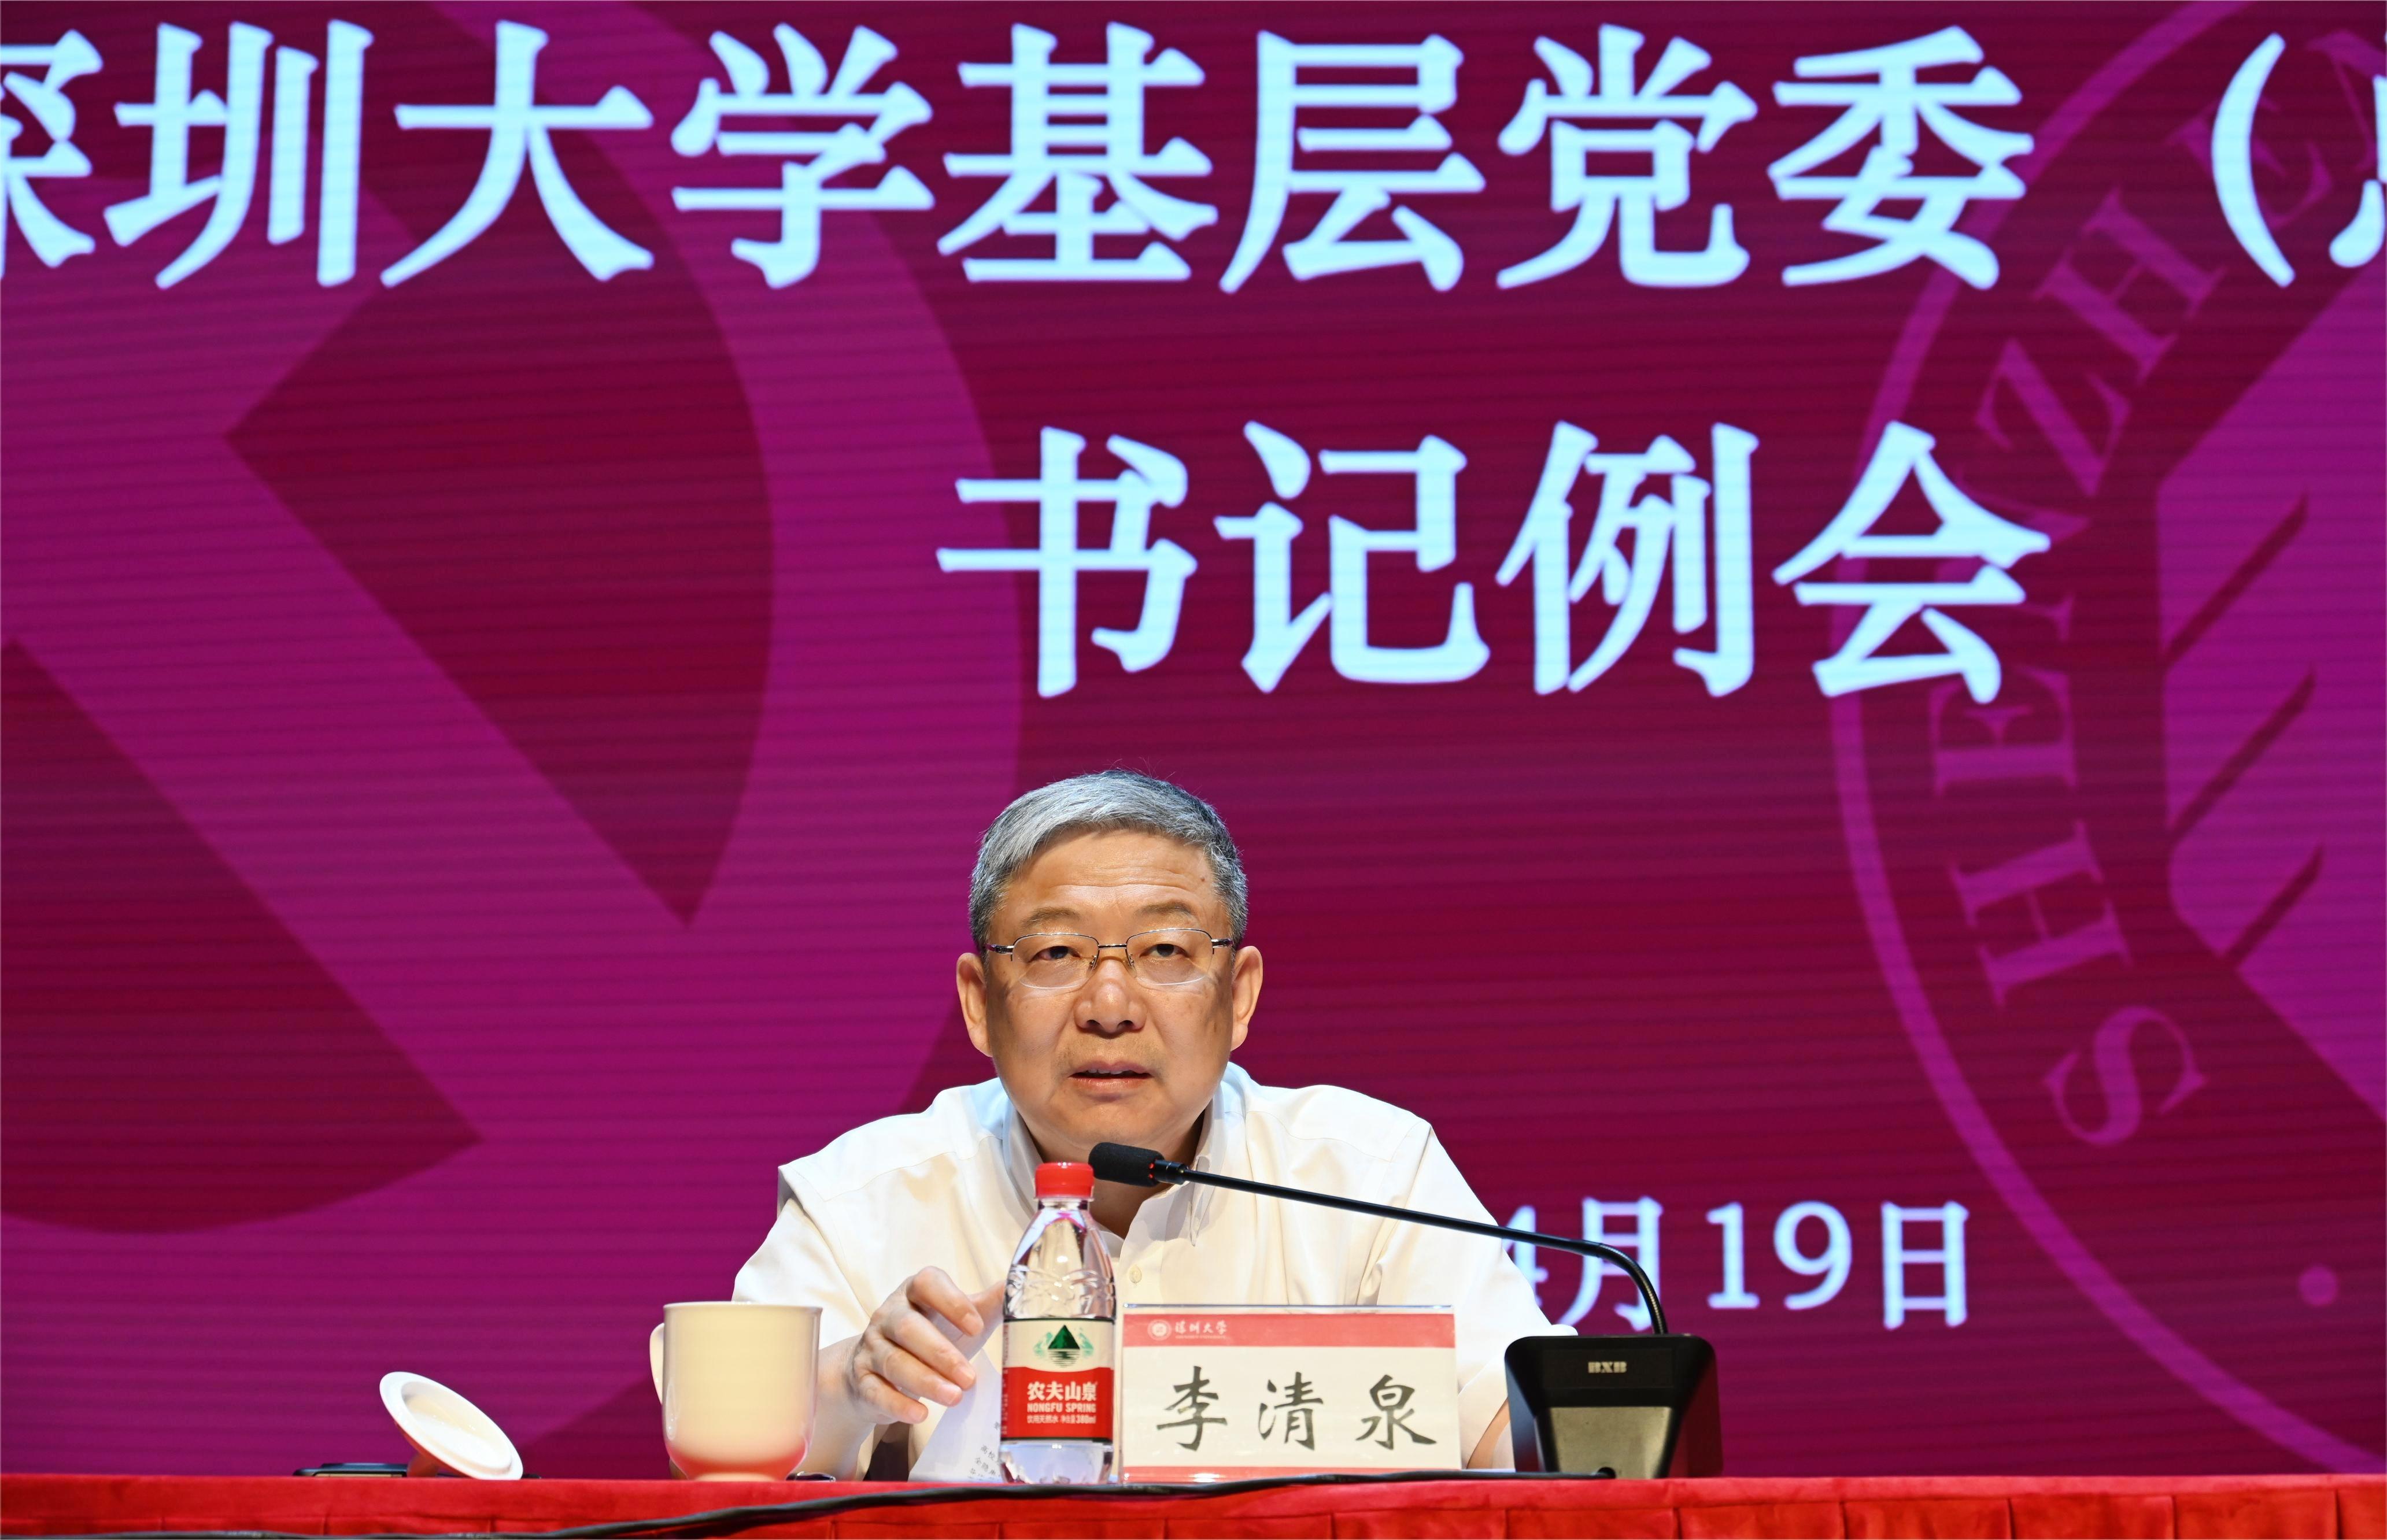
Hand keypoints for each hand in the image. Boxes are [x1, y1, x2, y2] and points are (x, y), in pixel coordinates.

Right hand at [843, 1268, 1002, 1426]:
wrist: (877, 1367)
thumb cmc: (928, 1336)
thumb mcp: (956, 1319)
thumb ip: (986, 1305)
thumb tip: (1021, 1288)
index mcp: (915, 1292)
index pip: (927, 1283)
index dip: (952, 1302)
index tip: (978, 1326)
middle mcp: (888, 1314)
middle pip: (909, 1327)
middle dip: (941, 1353)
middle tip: (969, 1378)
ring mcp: (872, 1346)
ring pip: (894, 1361)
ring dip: (925, 1381)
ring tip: (955, 1398)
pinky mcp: (862, 1378)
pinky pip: (876, 1391)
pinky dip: (898, 1404)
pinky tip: (920, 1415)